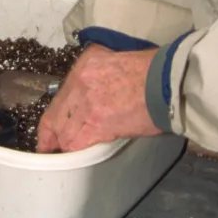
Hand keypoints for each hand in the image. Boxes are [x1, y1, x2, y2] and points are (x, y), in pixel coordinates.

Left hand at [37, 45, 160, 152]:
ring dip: (68, 145)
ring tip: (69, 155)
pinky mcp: (98, 123)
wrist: (169, 80)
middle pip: (57, 115)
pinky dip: (76, 152)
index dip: (52, 117)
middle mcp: (81, 81)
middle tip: (50, 149)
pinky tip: (80, 157)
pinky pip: (77, 143)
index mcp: (85, 64)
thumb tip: (97, 94)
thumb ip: (100, 76)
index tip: (48, 130)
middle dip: (53, 135)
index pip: (60, 95)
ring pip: (65, 132)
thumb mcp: (117, 60)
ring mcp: (87, 103)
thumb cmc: (153, 70)